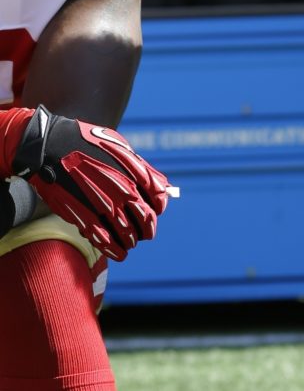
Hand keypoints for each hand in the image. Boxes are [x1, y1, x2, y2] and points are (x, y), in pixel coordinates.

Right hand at [5, 105, 170, 260]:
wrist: (50, 146)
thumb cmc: (87, 143)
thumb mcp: (121, 147)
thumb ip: (143, 169)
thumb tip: (161, 189)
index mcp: (135, 174)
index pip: (158, 201)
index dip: (158, 209)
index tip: (154, 211)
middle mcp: (123, 192)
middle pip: (146, 220)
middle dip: (147, 229)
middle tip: (144, 233)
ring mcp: (103, 205)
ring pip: (127, 233)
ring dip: (131, 241)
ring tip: (130, 243)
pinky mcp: (82, 216)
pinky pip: (103, 239)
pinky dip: (113, 249)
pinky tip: (119, 253)